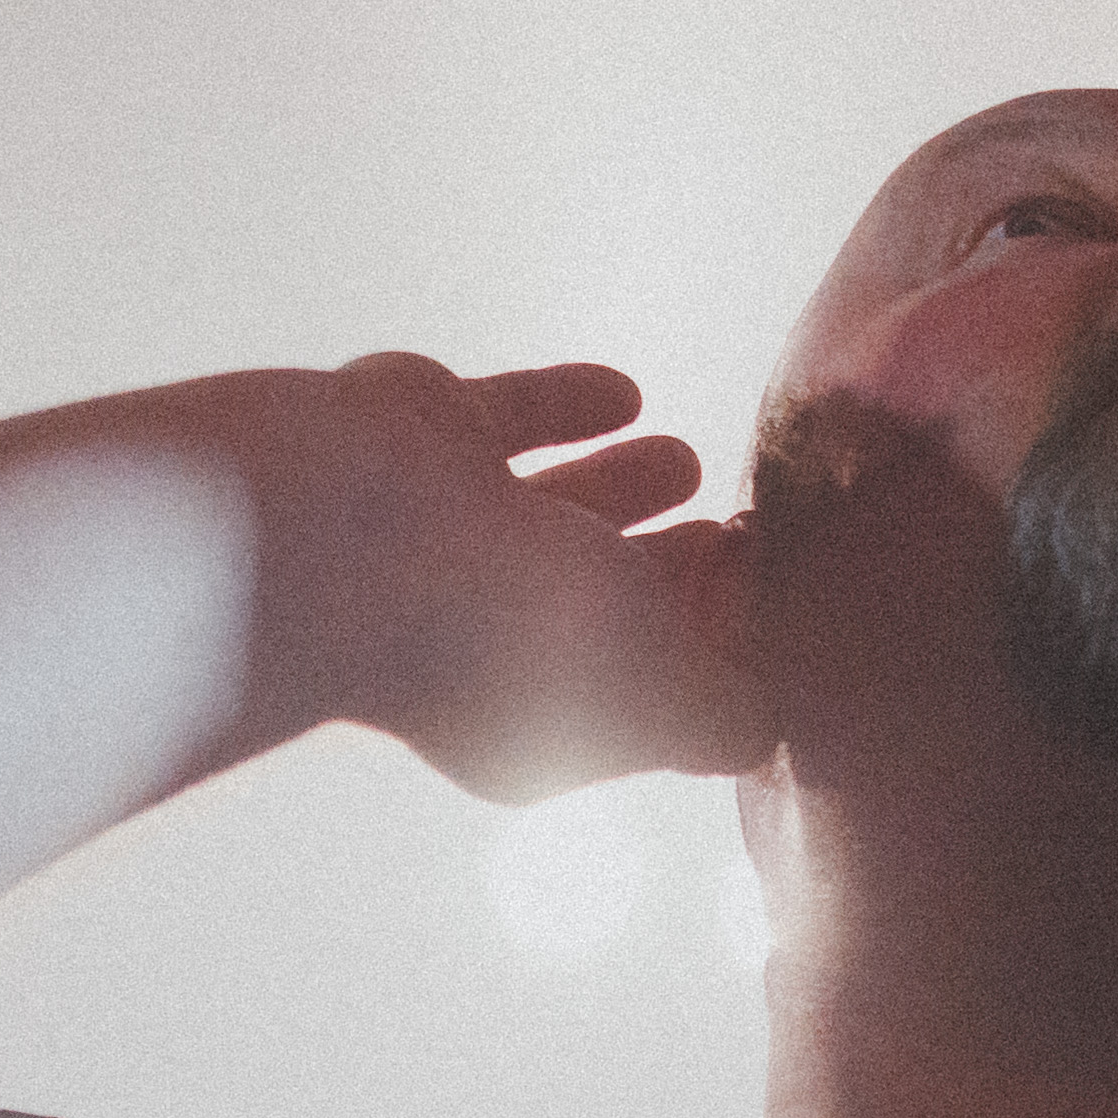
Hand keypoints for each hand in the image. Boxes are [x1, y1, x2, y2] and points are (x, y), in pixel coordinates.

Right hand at [239, 354, 773, 803]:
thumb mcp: (658, 697)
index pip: (649, 691)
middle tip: (744, 531)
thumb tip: (768, 724)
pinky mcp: (417, 436)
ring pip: (549, 510)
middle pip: (600, 604)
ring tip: (690, 459)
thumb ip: (727, 718)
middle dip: (671, 575)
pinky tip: (626, 392)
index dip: (719, 649)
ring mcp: (446, 531)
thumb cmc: (505, 630)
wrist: (335, 526)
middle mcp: (489, 632)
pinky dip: (565, 406)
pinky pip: (505, 417)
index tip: (782, 595)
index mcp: (542, 715)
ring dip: (623, 485)